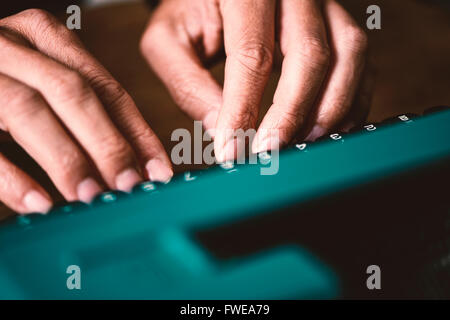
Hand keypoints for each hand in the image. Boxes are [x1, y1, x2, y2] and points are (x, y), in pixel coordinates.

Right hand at [0, 9, 172, 213]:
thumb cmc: (6, 82)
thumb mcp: (49, 84)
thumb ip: (89, 115)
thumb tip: (139, 164)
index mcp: (46, 38)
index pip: (107, 87)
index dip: (137, 131)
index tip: (158, 169)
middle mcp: (13, 46)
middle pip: (73, 93)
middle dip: (107, 144)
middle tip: (129, 186)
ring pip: (29, 110)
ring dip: (67, 160)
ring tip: (92, 196)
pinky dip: (14, 178)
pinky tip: (40, 203)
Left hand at [141, 0, 373, 160]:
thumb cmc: (194, 8)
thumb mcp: (169, 39)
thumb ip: (186, 82)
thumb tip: (220, 130)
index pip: (252, 54)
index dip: (244, 108)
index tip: (232, 150)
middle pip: (310, 55)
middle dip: (291, 114)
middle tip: (269, 152)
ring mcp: (324, 3)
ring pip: (348, 56)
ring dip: (330, 109)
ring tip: (302, 144)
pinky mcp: (339, 20)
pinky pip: (361, 61)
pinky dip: (350, 101)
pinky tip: (326, 128)